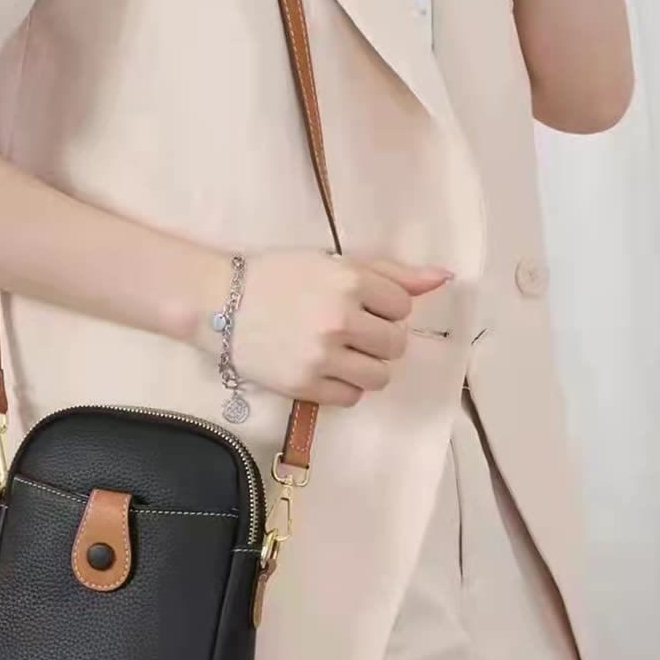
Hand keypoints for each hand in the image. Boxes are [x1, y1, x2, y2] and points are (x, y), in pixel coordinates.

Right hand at [192, 249, 451, 406]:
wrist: (216, 302)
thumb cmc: (275, 277)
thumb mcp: (331, 263)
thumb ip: (390, 272)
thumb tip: (443, 278)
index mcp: (349, 282)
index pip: (402, 307)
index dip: (384, 308)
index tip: (360, 306)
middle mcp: (340, 319)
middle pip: (395, 344)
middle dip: (378, 338)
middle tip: (349, 331)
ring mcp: (322, 357)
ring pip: (379, 376)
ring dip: (367, 366)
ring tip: (341, 354)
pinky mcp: (304, 386)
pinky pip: (350, 397)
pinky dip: (344, 386)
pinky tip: (323, 368)